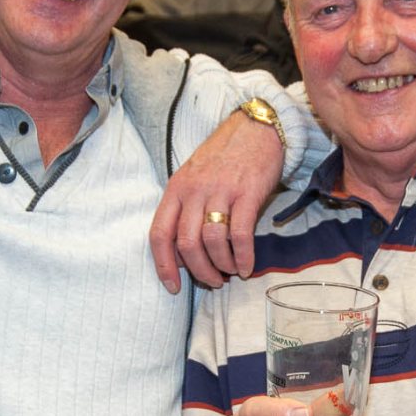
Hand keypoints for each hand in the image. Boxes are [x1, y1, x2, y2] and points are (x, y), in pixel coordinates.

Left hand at [149, 108, 284, 292]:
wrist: (256, 128)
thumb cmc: (224, 156)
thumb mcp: (193, 178)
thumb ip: (185, 210)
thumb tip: (185, 253)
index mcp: (176, 189)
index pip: (160, 233)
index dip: (164, 266)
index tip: (174, 287)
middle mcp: (194, 191)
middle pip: (187, 243)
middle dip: (199, 271)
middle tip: (213, 281)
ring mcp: (220, 191)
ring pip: (212, 241)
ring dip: (222, 266)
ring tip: (231, 272)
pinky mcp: (247, 193)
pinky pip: (240, 234)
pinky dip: (243, 257)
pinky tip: (247, 266)